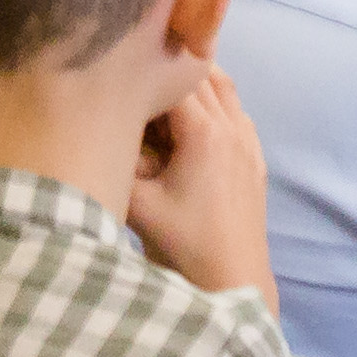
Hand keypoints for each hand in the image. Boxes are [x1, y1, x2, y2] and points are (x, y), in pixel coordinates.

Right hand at [124, 64, 274, 304]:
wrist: (232, 280)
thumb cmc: (184, 244)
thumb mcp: (138, 204)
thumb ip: (118, 160)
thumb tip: (101, 129)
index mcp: (205, 133)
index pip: (174, 80)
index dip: (145, 78)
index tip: (123, 86)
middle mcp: (233, 128)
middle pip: (202, 77)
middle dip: (169, 77)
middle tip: (139, 90)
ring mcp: (249, 143)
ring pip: (225, 90)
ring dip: (195, 85)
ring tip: (163, 98)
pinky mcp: (255, 159)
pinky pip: (237, 113)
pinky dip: (215, 105)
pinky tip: (192, 126)